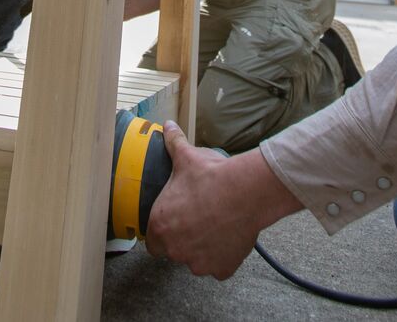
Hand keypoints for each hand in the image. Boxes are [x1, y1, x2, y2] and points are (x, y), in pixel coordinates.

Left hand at [145, 124, 266, 278]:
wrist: (244, 192)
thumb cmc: (211, 176)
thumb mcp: (186, 157)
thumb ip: (172, 143)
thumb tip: (168, 126)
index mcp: (160, 225)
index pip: (153, 241)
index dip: (163, 231)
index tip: (174, 221)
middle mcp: (175, 249)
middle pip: (175, 250)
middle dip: (185, 238)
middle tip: (199, 219)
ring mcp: (198, 263)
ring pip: (197, 260)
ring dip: (203, 247)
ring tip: (215, 225)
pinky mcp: (220, 269)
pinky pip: (219, 267)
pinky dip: (223, 256)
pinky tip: (228, 235)